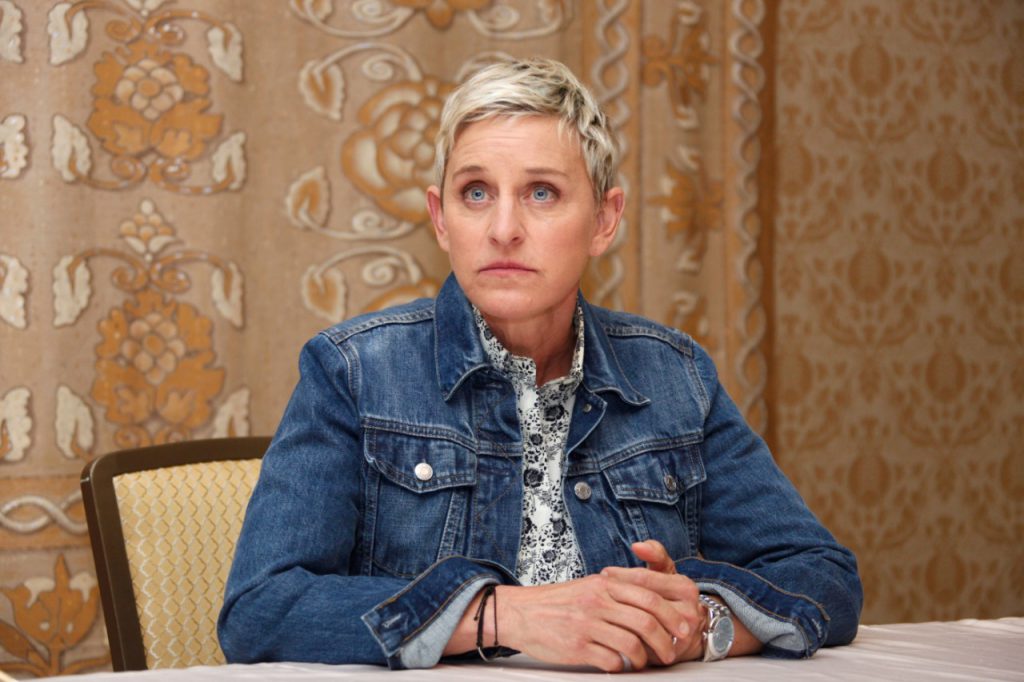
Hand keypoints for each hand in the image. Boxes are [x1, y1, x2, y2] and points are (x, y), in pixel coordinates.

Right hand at [452, 575, 680, 671]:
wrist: (521, 613)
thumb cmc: (558, 602)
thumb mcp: (590, 586)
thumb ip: (619, 589)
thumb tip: (653, 602)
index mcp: (605, 583)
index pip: (649, 592)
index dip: (672, 610)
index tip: (684, 625)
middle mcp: (599, 600)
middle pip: (647, 619)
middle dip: (667, 638)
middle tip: (674, 650)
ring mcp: (588, 624)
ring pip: (633, 643)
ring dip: (647, 656)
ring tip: (647, 661)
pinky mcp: (578, 647)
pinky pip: (612, 660)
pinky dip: (623, 666)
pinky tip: (621, 666)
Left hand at [599, 540, 705, 663]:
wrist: (689, 631)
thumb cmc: (670, 596)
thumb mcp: (666, 572)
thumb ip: (655, 553)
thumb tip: (638, 545)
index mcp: (685, 587)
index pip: (645, 578)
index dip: (621, 575)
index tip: (604, 574)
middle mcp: (688, 611)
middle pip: (643, 601)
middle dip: (617, 595)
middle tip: (598, 591)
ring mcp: (680, 636)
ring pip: (642, 624)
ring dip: (619, 616)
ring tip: (603, 608)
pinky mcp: (669, 654)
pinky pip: (642, 643)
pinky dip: (625, 634)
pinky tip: (612, 627)